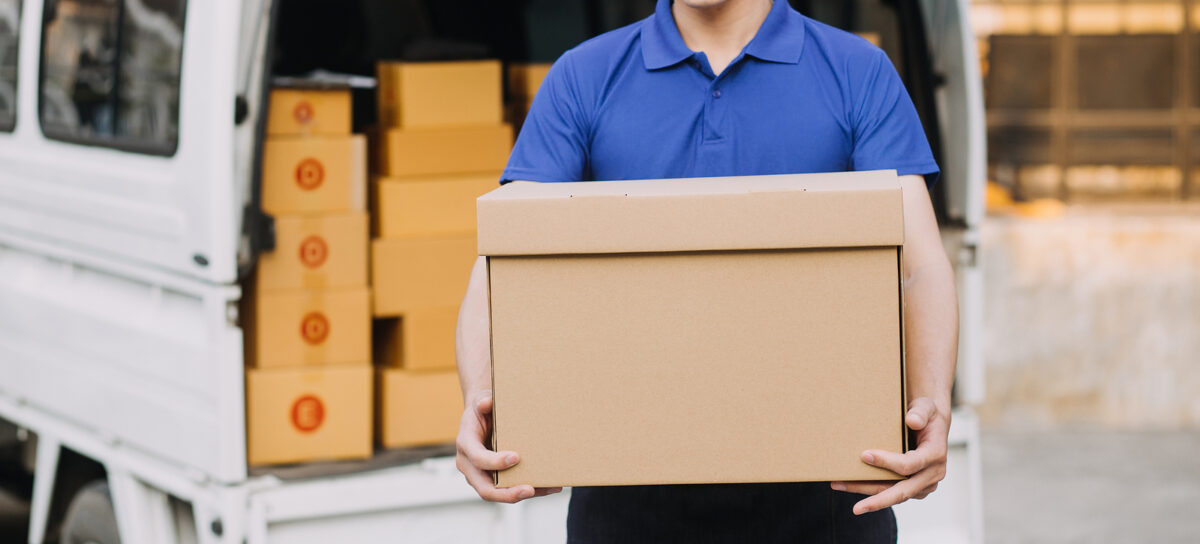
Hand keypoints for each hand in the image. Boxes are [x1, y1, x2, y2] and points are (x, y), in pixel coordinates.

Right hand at [455, 390, 562, 502]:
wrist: (481, 417)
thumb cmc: (482, 410)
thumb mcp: (481, 400)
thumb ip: (483, 401)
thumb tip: (487, 402)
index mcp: (466, 445)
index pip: (478, 459)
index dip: (494, 462)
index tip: (515, 457)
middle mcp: (470, 465)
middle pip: (485, 489)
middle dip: (507, 493)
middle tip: (530, 489)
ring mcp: (481, 476)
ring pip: (500, 493)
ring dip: (524, 494)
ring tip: (550, 488)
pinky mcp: (494, 479)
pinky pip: (510, 489)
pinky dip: (531, 490)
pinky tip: (550, 486)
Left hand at [830, 397, 948, 514]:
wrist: (932, 425)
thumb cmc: (926, 414)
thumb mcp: (925, 407)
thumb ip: (920, 412)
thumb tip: (912, 421)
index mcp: (935, 455)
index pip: (909, 465)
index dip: (886, 462)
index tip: (864, 454)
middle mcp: (932, 475)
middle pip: (902, 492)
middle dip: (877, 500)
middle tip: (856, 508)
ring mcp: (923, 485)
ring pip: (893, 495)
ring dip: (866, 495)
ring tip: (839, 486)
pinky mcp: (914, 489)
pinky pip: (891, 492)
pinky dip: (871, 491)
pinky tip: (849, 484)